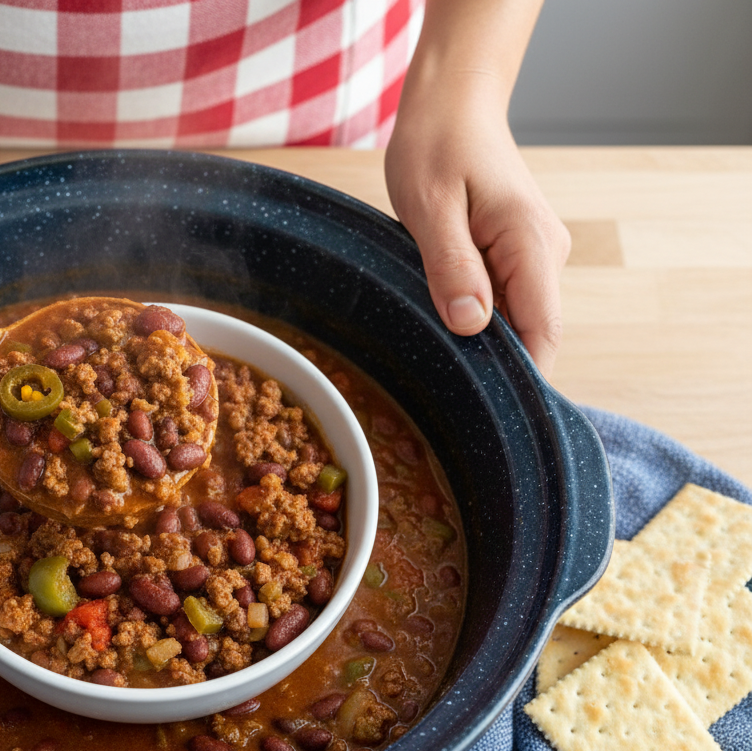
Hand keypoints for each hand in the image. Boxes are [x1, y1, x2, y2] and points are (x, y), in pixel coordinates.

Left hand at [385, 0, 568, 376]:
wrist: (452, 104)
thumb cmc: (437, 145)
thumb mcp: (431, 206)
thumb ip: (452, 265)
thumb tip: (472, 325)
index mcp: (532, 246)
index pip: (543, 335)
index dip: (522, 384)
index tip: (490, 421)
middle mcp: (544, 256)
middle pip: (529, 336)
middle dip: (492, 370)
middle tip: (443, 405)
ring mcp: (531, 257)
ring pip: (512, 322)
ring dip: (476, 344)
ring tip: (431, 368)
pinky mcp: (513, 255)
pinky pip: (500, 302)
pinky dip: (471, 320)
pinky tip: (436, 328)